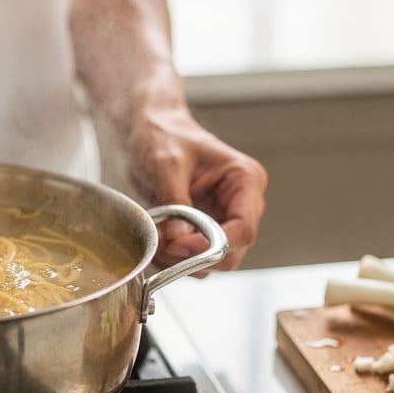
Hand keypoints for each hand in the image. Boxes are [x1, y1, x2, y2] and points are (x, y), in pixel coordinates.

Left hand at [126, 105, 267, 272]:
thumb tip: (177, 240)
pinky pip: (197, 257)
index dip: (215, 245)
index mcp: (244, 179)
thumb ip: (174, 202)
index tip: (180, 246)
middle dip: (197, 255)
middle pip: (232, 250)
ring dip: (183, 260)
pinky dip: (175, 258)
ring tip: (156, 240)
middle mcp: (241, 202)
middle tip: (164, 245)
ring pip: (214, 259)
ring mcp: (224, 217)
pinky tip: (157, 241)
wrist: (149, 132)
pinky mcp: (205, 228)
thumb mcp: (166, 164)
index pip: (244, 228)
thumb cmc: (164, 135)